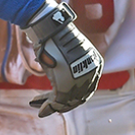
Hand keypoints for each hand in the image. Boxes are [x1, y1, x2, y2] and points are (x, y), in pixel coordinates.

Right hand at [23, 0, 102, 116]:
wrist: (49, 28)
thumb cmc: (54, 38)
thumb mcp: (64, 53)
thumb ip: (66, 66)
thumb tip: (55, 72)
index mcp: (96, 63)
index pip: (86, 85)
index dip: (71, 94)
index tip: (57, 97)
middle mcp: (92, 72)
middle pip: (78, 96)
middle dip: (61, 102)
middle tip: (46, 105)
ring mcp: (81, 79)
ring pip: (69, 100)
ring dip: (53, 105)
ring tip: (38, 106)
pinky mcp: (68, 83)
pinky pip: (61, 99)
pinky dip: (49, 105)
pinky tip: (38, 106)